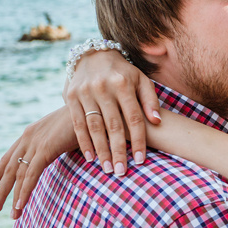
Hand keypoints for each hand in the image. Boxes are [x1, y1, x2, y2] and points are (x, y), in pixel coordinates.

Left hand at [0, 107, 77, 218]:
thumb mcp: (67, 134)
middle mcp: (28, 136)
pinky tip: (20, 206)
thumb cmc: (87, 121)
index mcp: (31, 133)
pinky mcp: (46, 148)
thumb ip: (59, 145)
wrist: (96, 108)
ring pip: (18, 174)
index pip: (9, 157)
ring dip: (12, 197)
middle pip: (9, 168)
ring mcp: (35, 142)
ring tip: (12, 216)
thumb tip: (62, 155)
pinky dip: (25, 191)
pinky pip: (31, 175)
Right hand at [63, 49, 160, 174]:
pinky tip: (90, 158)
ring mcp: (85, 92)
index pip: (133, 117)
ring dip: (101, 150)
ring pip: (94, 127)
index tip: (140, 160)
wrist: (93, 55)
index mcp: (123, 84)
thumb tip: (156, 121)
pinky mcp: (71, 96)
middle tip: (122, 172)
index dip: (138, 139)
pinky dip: (84, 142)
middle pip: (113, 125)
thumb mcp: (141, 80)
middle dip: (118, 150)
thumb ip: (150, 100)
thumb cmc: (124, 73)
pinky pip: (78, 123)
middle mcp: (103, 88)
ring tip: (108, 169)